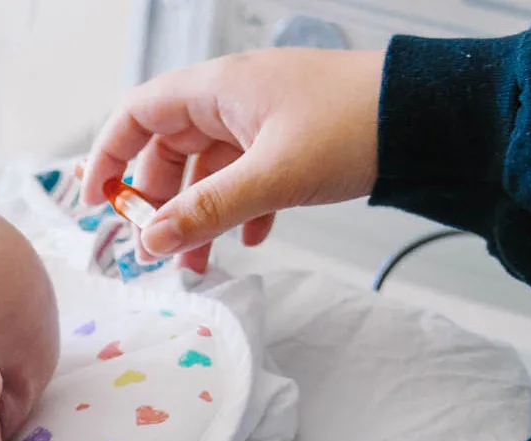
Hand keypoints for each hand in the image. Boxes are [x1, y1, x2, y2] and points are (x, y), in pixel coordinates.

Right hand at [81, 48, 385, 272]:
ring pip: (210, 168)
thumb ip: (207, 210)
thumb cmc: (356, 125)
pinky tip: (251, 241)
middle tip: (154, 247)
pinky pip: (247, 175)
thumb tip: (150, 241)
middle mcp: (235, 97)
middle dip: (158, 201)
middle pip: (170, 146)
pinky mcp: (294, 139)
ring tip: (197, 262)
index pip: (138, 114)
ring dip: (200, 215)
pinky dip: (241, 209)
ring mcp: (265, 118)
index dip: (110, 156)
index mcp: (218, 87)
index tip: (97, 203)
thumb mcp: (273, 175)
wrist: (433, 116)